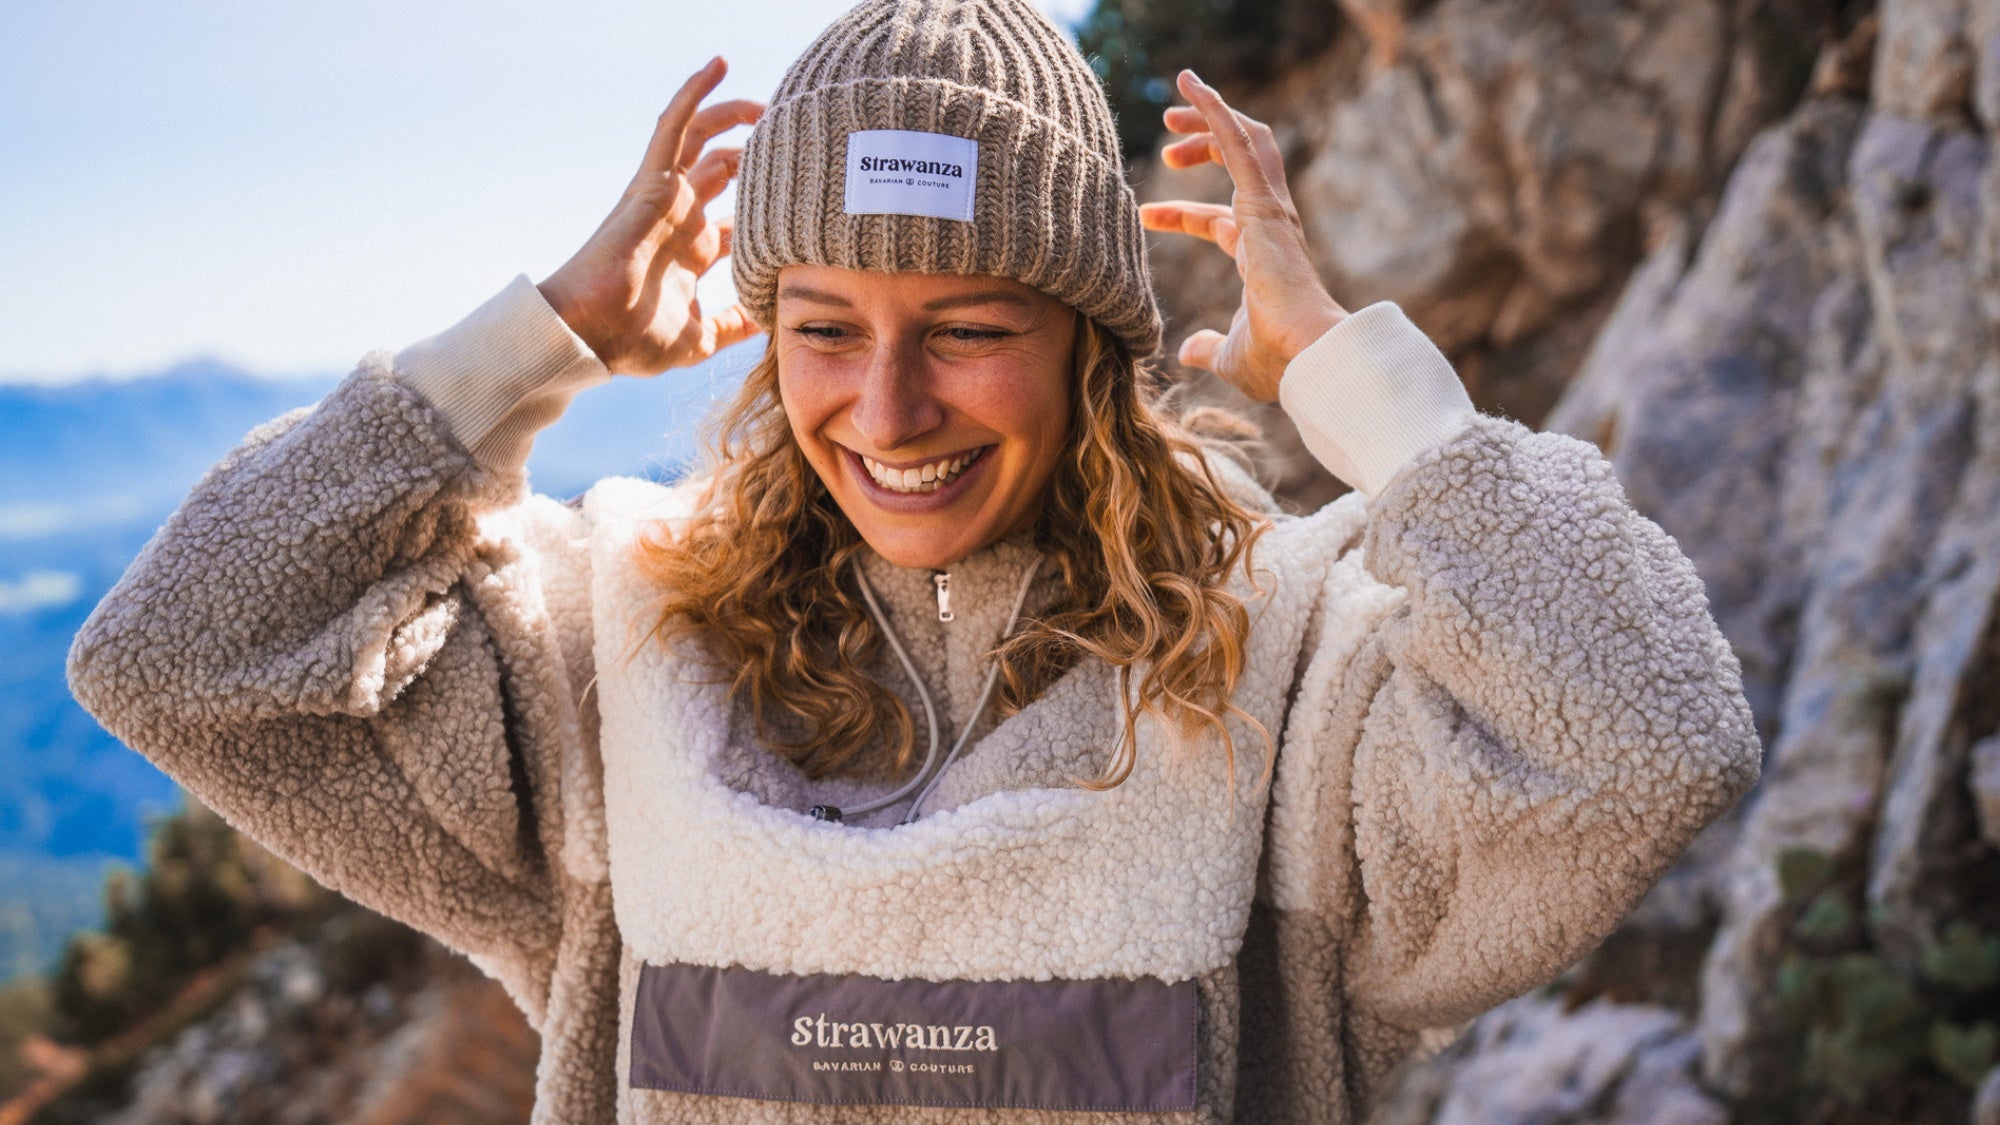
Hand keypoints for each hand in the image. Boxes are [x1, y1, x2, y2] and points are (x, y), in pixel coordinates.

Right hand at [538, 58, 764, 375]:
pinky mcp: (650, 181)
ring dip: (732, 114)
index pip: (737, 217)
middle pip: (723, 168)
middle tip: (795, 142)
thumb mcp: (700, 338)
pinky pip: (673, 126)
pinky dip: (693, 94)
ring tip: (766, 105)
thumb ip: (731, 326)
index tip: (806, 201)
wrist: (591, 336)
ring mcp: (665, 196)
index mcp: (693, 251)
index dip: (767, 207)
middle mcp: (681, 217)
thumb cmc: (633, 341)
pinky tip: (717, 67)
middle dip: (756, 152)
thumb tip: (767, 325)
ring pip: (701, 137)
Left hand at [1138, 70, 1347, 402]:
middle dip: (1202, 146)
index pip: (1218, 221)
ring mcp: (1272, 210)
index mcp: (1262, 256)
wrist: (1307, 357)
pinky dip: (1216, 110)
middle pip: (1237, 166)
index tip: (1144, 215)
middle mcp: (1270, 226)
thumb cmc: (1279, 362)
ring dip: (1210, 117)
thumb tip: (1188, 351)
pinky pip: (1240, 142)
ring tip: (1175, 103)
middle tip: (1166, 144)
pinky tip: (1191, 85)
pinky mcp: (1266, 201)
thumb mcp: (1230, 356)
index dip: (1180, 215)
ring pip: (1245, 141)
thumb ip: (1209, 348)